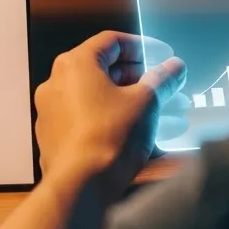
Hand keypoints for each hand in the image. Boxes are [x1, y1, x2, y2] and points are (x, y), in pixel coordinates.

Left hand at [34, 31, 185, 202]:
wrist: (80, 187)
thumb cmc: (111, 135)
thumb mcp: (146, 102)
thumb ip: (162, 80)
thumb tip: (176, 66)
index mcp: (75, 64)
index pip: (111, 42)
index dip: (142, 47)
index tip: (163, 56)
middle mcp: (57, 83)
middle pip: (104, 71)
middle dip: (139, 79)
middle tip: (165, 87)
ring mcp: (52, 112)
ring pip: (99, 99)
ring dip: (131, 102)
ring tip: (163, 113)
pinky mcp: (54, 139)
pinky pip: (89, 121)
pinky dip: (114, 121)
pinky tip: (141, 135)